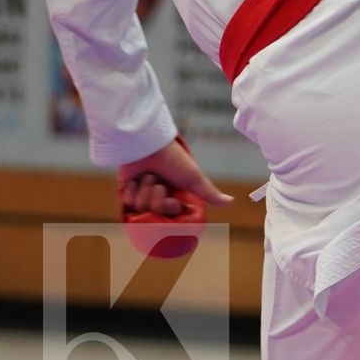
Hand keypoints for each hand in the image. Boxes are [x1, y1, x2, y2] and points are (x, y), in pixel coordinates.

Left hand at [118, 137, 233, 216]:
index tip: (172, 199)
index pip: (173, 213)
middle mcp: (161, 196)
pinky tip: (134, 180)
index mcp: (177, 194)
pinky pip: (128, 202)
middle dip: (157, 196)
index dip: (171, 207)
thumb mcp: (193, 177)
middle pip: (156, 212)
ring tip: (147, 175)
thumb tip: (231, 201)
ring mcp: (143, 194)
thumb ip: (209, 192)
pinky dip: (132, 190)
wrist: (147, 145)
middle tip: (159, 182)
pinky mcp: (128, 191)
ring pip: (141, 207)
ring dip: (144, 190)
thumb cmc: (173, 160)